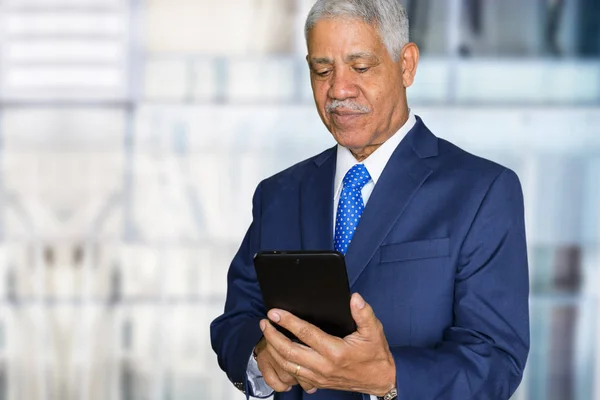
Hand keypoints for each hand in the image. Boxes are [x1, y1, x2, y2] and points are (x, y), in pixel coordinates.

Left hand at [260, 293, 395, 395]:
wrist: (380, 381)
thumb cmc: (375, 355)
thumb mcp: (374, 331)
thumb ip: (364, 313)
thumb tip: (354, 298)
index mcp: (335, 351)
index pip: (306, 334)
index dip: (288, 321)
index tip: (275, 312)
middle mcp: (324, 365)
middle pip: (290, 351)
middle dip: (273, 336)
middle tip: (265, 322)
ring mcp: (319, 376)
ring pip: (288, 365)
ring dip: (273, 349)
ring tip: (266, 334)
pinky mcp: (317, 382)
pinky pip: (294, 374)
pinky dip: (281, 363)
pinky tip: (276, 352)